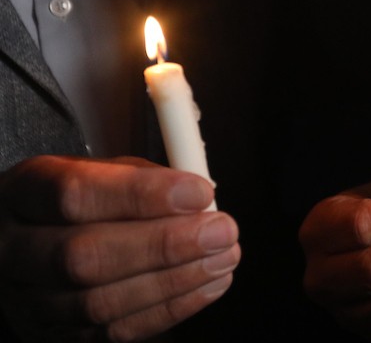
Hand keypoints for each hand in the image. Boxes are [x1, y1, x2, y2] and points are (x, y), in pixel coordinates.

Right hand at [0, 155, 237, 340]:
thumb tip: (198, 197)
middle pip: (83, 256)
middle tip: (222, 231)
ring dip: (173, 282)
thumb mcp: (98, 171)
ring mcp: (25, 299)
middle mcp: (12, 249)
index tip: (199, 193)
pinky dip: (167, 310)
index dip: (142, 195)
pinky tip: (205, 286)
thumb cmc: (74, 203)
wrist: (26, 245)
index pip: (74, 193)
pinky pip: (109, 333)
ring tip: (222, 258)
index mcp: (24, 192)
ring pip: (97, 303)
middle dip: (164, 246)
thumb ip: (142, 180)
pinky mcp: (49, 335)